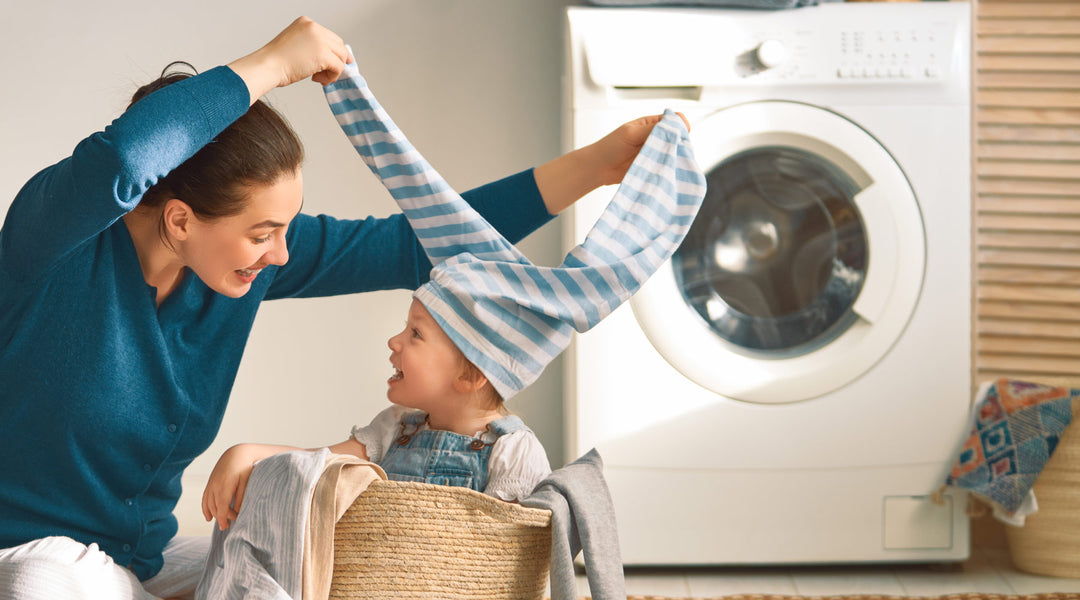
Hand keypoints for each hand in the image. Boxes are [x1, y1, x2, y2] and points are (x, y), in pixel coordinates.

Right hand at [201, 443, 272, 529]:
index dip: (222, 518)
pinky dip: (205, 508)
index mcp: (225, 485)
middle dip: (221, 518)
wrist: (237, 453)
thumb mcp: (246, 480)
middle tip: (229, 525)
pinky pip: (205, 498)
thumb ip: (241, 496)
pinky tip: (208, 517)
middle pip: (215, 506)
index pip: (221, 506)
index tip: (226, 526)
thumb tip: (237, 511)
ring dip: (213, 514)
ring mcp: (211, 483)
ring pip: (208, 503)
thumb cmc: (245, 466)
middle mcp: (215, 485)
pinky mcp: (210, 482)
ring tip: (222, 523)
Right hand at [228, 16, 351, 103]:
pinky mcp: (323, 54)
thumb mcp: (296, 44)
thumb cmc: (276, 60)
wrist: (267, 66)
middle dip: (337, 61)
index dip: (334, 52)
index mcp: (306, 23)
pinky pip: (338, 67)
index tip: (334, 63)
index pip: (329, 36)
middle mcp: (314, 27)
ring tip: (319, 78)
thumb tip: (330, 57)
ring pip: (341, 56)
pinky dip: (332, 76)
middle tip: (328, 73)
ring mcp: (319, 39)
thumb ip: (312, 46)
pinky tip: (319, 80)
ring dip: (333, 70)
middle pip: (338, 45)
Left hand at [533, 113, 689, 213]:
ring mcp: (657, 153)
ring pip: (676, 153)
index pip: (676, 120)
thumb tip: (677, 126)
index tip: (677, 137)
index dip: (680, 127)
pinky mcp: (656, 167)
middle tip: (670, 153)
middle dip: (679, 145)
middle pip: (679, 137)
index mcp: (652, 124)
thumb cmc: (610, 147)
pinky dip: (670, 170)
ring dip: (675, 158)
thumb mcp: (632, 133)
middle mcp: (657, 137)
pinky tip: (665, 172)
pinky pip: (669, 167)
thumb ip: (653, 129)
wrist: (598, 169)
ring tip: (665, 163)